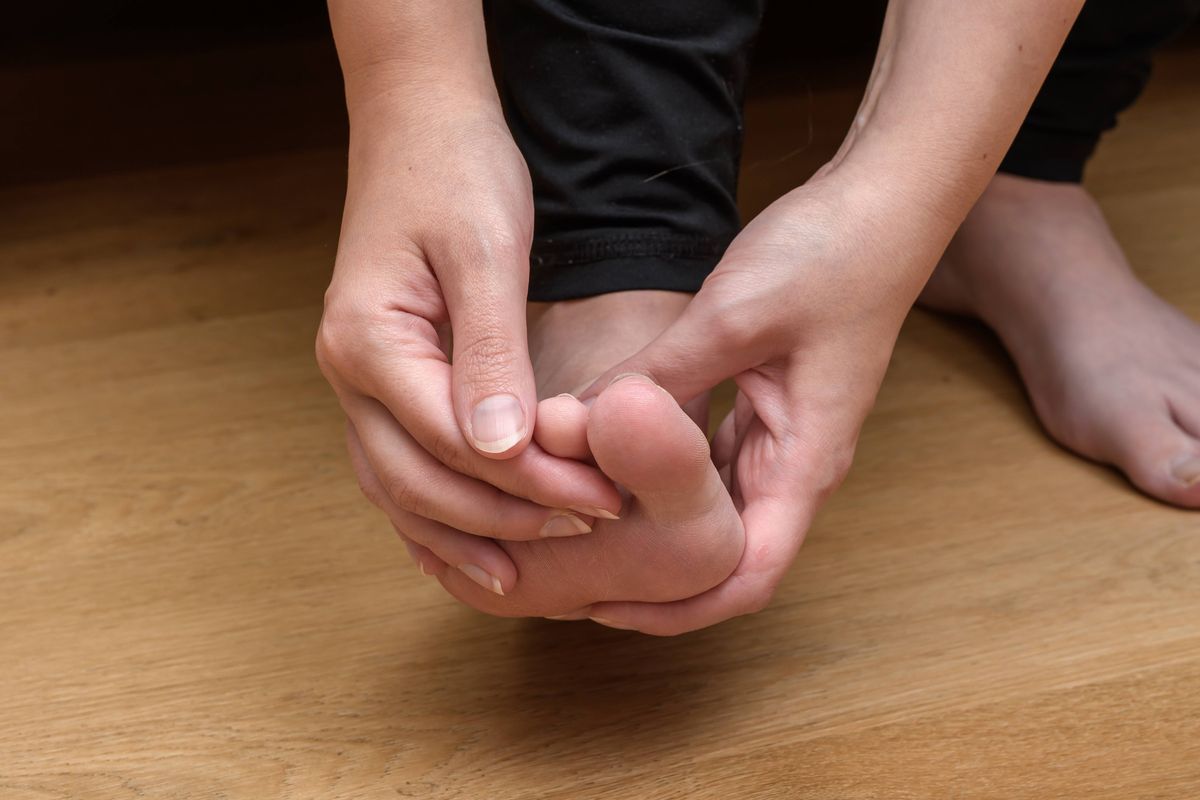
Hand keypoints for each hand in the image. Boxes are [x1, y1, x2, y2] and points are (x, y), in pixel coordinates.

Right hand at [316, 98, 620, 578]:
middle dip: (506, 517)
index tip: (601, 499)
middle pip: (418, 484)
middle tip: (588, 529)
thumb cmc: (455, 171)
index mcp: (369, 343)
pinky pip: (403, 467)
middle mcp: (349, 374)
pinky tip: (484, 540)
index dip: (529, 482)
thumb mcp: (485, 252)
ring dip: (469, 530)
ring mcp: (358, 382)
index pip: (451, 444)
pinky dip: (442, 510)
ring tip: (533, 570)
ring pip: (401, 490)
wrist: (417, 121)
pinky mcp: (383, 381)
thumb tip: (502, 451)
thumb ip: (491, 352)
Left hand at [580, 168, 947, 633]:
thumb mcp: (730, 320)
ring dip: (651, 518)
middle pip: (723, 553)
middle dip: (650, 572)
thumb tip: (570, 422)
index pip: (747, 576)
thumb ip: (654, 377)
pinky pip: (705, 457)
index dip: (678, 608)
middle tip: (569, 566)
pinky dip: (658, 466)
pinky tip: (606, 454)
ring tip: (576, 521)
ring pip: (710, 505)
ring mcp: (780, 435)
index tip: (605, 605)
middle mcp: (794, 463)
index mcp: (804, 463)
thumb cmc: (831, 259)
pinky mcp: (765, 404)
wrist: (882, 203)